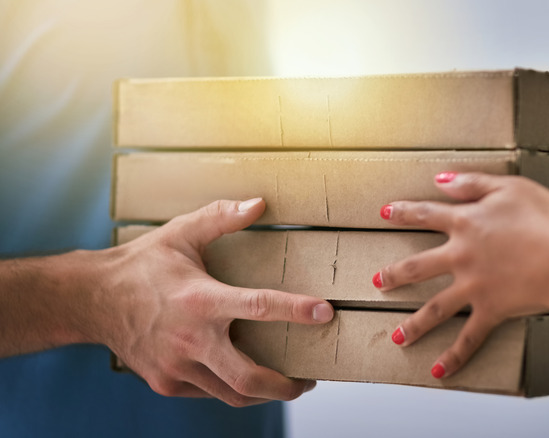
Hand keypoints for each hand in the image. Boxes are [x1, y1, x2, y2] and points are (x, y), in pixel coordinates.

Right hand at [92, 198, 333, 405]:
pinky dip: (231, 388)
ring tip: (285, 384)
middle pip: (249, 378)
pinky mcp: (167, 383)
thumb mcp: (181, 233)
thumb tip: (260, 203)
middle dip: (286, 386)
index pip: (259, 306)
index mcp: (200, 300)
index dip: (297, 311)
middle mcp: (190, 339)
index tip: (325, 313)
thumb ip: (221, 217)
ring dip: (264, 394)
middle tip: (308, 380)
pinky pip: (209, 392)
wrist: (90, 300)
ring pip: (232, 395)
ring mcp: (177, 367)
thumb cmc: (141, 265)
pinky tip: (243, 375)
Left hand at [374, 172, 548, 378]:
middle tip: (377, 281)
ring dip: (413, 325)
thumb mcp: (510, 186)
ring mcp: (473, 287)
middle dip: (394, 275)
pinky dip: (453, 357)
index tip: (385, 213)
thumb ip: (472, 183)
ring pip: (434, 309)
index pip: (426, 214)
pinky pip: (468, 339)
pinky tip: (438, 371)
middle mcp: (461, 256)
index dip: (404, 212)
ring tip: (397, 338)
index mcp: (466, 223)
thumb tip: (441, 180)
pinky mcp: (491, 311)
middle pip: (417, 267)